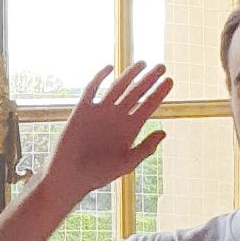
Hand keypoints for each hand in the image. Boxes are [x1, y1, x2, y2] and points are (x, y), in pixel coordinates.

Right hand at [38, 61, 171, 205]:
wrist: (69, 176)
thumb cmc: (97, 174)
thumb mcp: (126, 163)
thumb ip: (145, 148)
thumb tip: (164, 132)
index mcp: (129, 129)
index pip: (148, 106)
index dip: (159, 93)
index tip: (170, 81)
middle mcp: (116, 118)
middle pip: (136, 93)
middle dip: (149, 80)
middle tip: (162, 66)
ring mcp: (99, 112)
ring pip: (118, 88)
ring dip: (130, 75)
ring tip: (143, 63)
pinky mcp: (82, 110)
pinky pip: (91, 89)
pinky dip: (99, 78)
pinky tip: (109, 67)